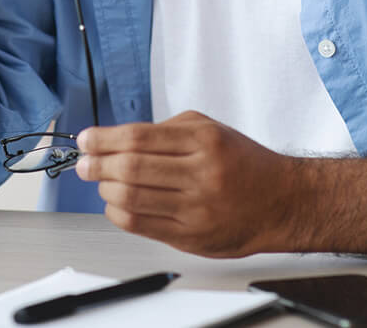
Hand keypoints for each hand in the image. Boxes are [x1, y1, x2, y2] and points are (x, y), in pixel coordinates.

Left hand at [75, 110, 300, 257]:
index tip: (87, 139)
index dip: (104, 139)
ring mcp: (196, 209)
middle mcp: (201, 174)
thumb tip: (116, 139)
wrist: (282, 201)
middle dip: (97, 165)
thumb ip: (166, 130)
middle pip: (131, 169)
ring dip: (105, 189)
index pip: (139, 138)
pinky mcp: (192, 237)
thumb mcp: (211, 130)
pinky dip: (119, 213)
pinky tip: (116, 204)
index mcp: (204, 142)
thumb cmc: (244, 164)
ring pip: (132, 198)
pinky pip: (141, 225)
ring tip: (100, 181)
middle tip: (84, 163)